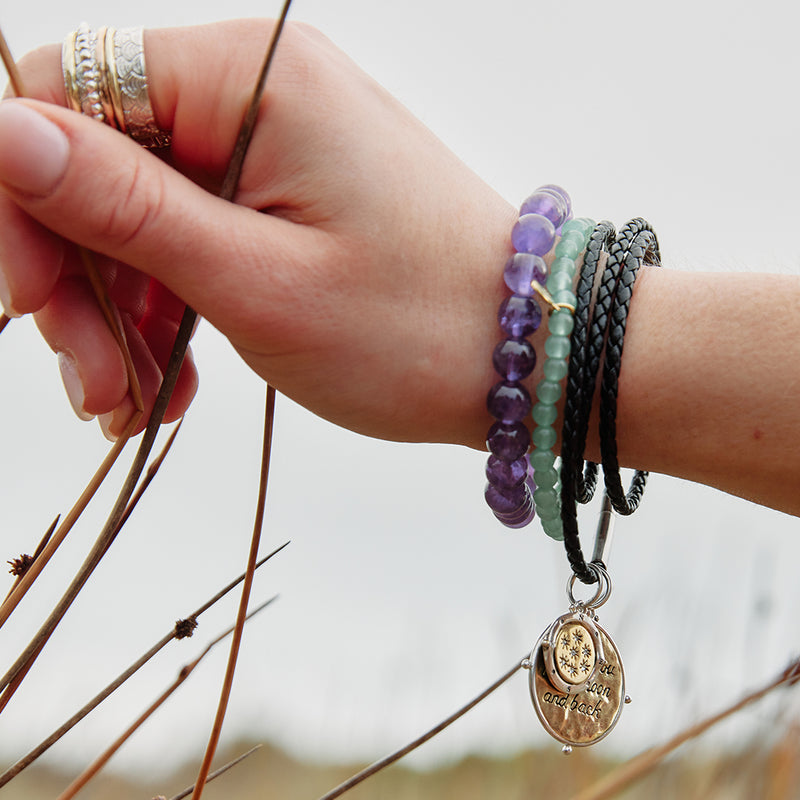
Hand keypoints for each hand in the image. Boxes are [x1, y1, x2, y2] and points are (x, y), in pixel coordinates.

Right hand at [0, 19, 515, 443]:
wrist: (526, 355)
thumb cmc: (416, 327)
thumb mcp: (255, 281)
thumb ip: (124, 206)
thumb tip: (2, 133)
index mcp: (249, 79)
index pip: (67, 94)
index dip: (24, 202)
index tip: (29, 307)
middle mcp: (259, 93)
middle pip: (99, 163)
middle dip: (80, 281)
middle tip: (96, 387)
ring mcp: (277, 148)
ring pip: (143, 215)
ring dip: (123, 313)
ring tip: (139, 405)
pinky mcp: (291, 199)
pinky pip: (197, 240)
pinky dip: (172, 311)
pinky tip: (173, 384)